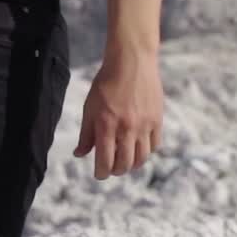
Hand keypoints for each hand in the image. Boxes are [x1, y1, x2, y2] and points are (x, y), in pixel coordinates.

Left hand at [73, 47, 163, 179]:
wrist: (131, 61)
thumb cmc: (106, 82)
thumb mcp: (90, 106)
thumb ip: (86, 133)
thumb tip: (79, 154)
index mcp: (106, 124)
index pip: (105, 161)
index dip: (101, 173)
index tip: (99, 174)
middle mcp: (126, 128)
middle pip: (124, 164)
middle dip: (116, 171)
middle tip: (111, 168)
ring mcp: (144, 125)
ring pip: (141, 158)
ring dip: (132, 164)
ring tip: (125, 161)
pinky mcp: (157, 120)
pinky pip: (154, 146)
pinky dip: (146, 151)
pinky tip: (138, 147)